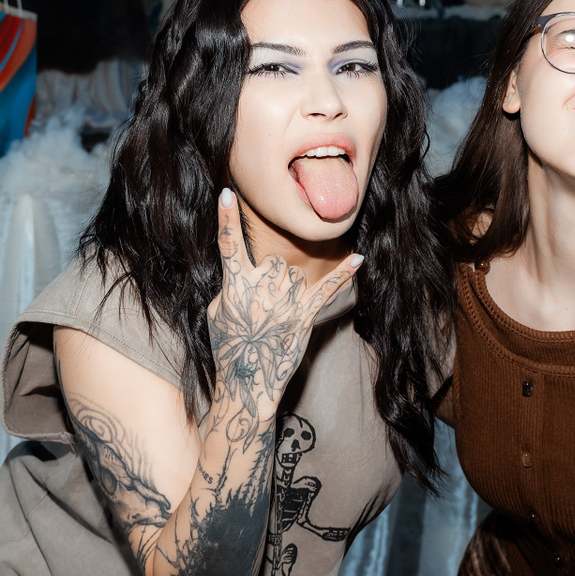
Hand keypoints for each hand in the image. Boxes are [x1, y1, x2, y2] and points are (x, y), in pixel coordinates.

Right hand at [208, 188, 360, 417]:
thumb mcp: (216, 313)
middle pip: (275, 260)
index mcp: (234, 288)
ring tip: (279, 312)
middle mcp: (260, 292)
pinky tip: (358, 259)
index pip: (229, 246)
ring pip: (296, 272)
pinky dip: (343, 274)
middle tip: (266, 300)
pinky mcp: (305, 317)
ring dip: (290, 286)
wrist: (249, 382)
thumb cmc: (229, 347)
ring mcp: (285, 304)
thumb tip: (243, 271)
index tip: (227, 193)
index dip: (226, 218)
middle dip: (272, 273)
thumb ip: (229, 286)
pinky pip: (327, 289)